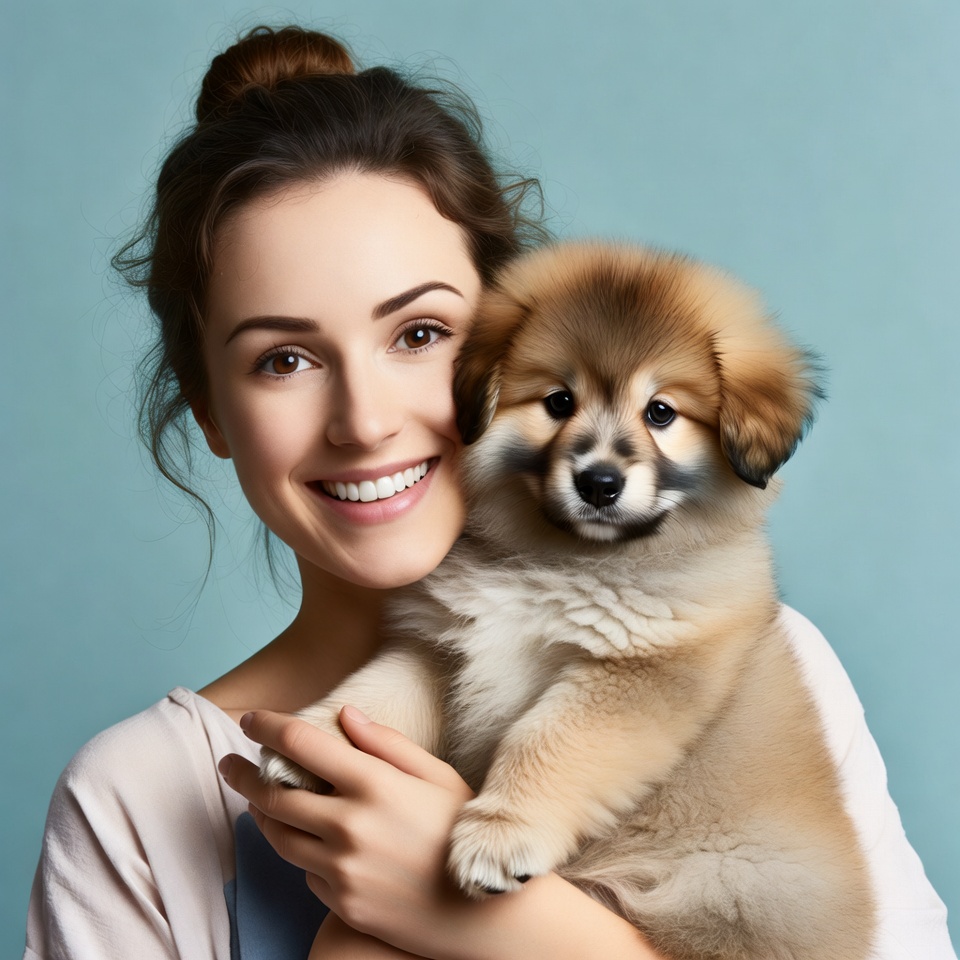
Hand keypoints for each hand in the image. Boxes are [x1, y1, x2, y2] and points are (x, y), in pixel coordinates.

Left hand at [219, 706, 476, 954]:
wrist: (487, 915)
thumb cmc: (464, 831)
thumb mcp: (438, 774)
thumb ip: (388, 743)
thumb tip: (346, 715)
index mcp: (374, 784)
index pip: (300, 743)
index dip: (267, 726)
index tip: (250, 719)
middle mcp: (349, 825)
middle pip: (273, 794)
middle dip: (242, 773)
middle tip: (227, 763)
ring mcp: (342, 870)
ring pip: (279, 836)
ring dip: (261, 814)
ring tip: (256, 800)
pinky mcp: (341, 905)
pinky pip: (306, 872)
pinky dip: (302, 851)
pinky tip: (311, 841)